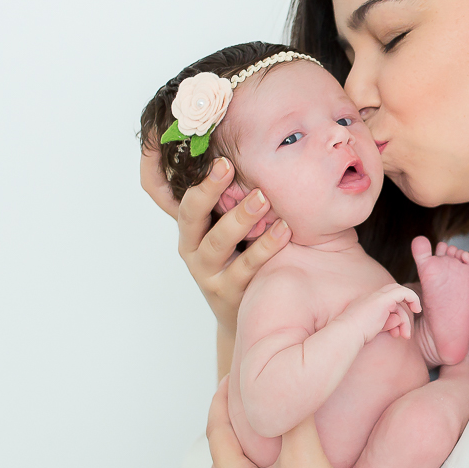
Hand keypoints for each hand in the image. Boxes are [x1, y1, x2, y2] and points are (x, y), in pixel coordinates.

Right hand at [140, 145, 290, 327]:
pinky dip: (265, 247)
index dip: (199, 180)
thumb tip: (247, 152)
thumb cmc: (240, 259)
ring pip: (218, 241)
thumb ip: (232, 201)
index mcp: (191, 229)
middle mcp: (193, 248)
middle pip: (191, 215)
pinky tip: (284, 230)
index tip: (218, 157)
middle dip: (209, 190)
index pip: (185, 199)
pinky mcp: (227, 292)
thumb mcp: (229, 231)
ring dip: (240, 217)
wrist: (243, 315)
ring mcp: (208, 272)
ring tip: (263, 199)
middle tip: (228, 166)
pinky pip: (246, 267)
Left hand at [208, 376, 371, 467]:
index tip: (227, 382)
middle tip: (248, 407)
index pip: (216, 432)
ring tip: (266, 442)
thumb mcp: (307, 457)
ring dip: (247, 460)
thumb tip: (290, 390)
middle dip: (234, 429)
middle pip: (224, 458)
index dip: (220, 402)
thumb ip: (296, 418)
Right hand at [339, 284, 420, 343]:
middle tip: (405, 331)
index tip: (395, 332)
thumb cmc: (353, 337)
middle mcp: (369, 297)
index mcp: (363, 303)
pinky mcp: (383, 299)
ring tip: (405, 335)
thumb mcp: (372, 330)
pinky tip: (417, 309)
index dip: (393, 316)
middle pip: (392, 297)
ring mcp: (376, 297)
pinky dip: (413, 298)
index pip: (383, 304)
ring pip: (398, 300)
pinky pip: (403, 293)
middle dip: (401, 312)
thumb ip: (385, 323)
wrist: (346, 334)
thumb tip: (397, 321)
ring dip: (405, 319)